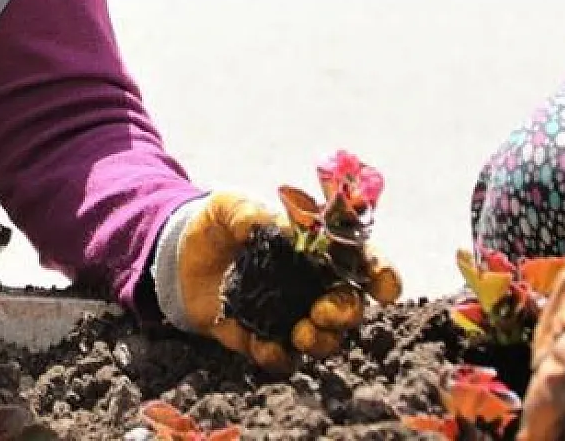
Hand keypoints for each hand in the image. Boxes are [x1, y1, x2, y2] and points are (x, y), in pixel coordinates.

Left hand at [160, 192, 402, 374]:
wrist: (179, 256)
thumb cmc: (216, 224)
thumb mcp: (228, 207)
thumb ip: (246, 211)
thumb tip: (262, 224)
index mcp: (316, 249)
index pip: (361, 261)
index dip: (381, 273)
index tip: (385, 286)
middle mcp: (312, 286)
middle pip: (349, 306)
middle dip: (346, 313)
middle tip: (323, 312)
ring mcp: (290, 315)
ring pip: (324, 339)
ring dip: (321, 341)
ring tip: (301, 333)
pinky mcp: (263, 338)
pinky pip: (281, 357)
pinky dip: (277, 356)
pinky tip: (262, 346)